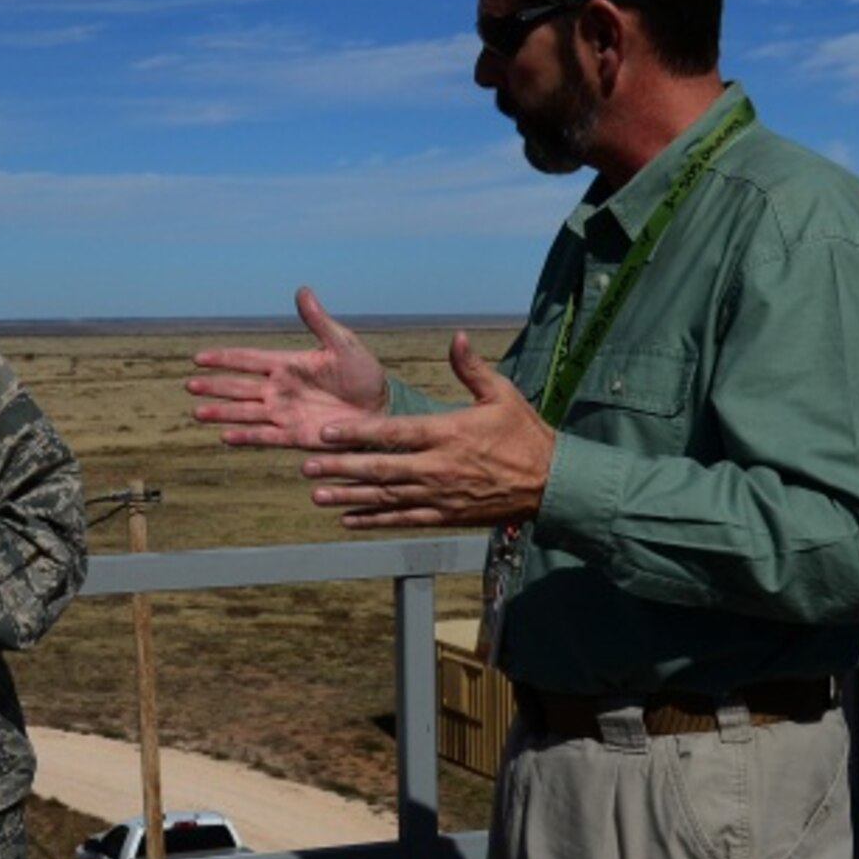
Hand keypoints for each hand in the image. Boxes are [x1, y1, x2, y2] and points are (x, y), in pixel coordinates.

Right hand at [187, 287, 388, 449]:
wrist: (382, 408)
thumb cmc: (364, 374)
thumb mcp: (342, 344)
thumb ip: (318, 321)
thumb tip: (302, 289)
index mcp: (287, 365)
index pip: (248, 360)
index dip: (223, 359)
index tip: (198, 358)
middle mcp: (280, 390)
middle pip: (239, 387)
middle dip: (214, 387)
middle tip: (190, 385)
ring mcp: (284, 413)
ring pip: (245, 413)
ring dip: (222, 413)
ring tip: (198, 412)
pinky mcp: (294, 435)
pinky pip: (265, 436)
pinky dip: (246, 437)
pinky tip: (226, 436)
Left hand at [299, 333, 552, 528]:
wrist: (552, 483)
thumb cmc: (524, 434)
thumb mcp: (502, 394)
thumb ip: (471, 368)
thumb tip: (456, 337)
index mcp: (447, 433)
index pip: (393, 433)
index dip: (357, 434)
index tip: (326, 433)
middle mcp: (438, 467)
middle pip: (380, 469)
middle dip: (340, 468)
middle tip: (306, 467)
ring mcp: (440, 494)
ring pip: (385, 497)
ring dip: (349, 496)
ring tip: (315, 495)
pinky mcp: (446, 515)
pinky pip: (403, 519)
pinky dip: (375, 521)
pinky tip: (348, 519)